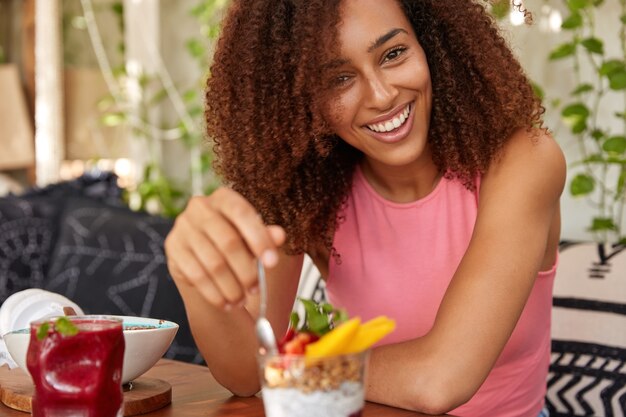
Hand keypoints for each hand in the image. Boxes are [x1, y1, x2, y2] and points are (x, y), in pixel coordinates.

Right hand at [165, 187, 285, 308]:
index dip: (259, 239)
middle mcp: (200, 207)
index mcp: (224, 198)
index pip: (243, 214)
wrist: (201, 255)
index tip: (273, 263)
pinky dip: (214, 293)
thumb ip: (265, 235)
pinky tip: (225, 303)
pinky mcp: (173, 248)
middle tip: (256, 289)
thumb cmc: (234, 241)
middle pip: (229, 243)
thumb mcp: (252, 237)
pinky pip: (197, 275)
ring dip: (231, 287)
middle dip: (246, 271)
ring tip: (241, 301)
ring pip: (214, 264)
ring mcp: (183, 227)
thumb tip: (279, 235)